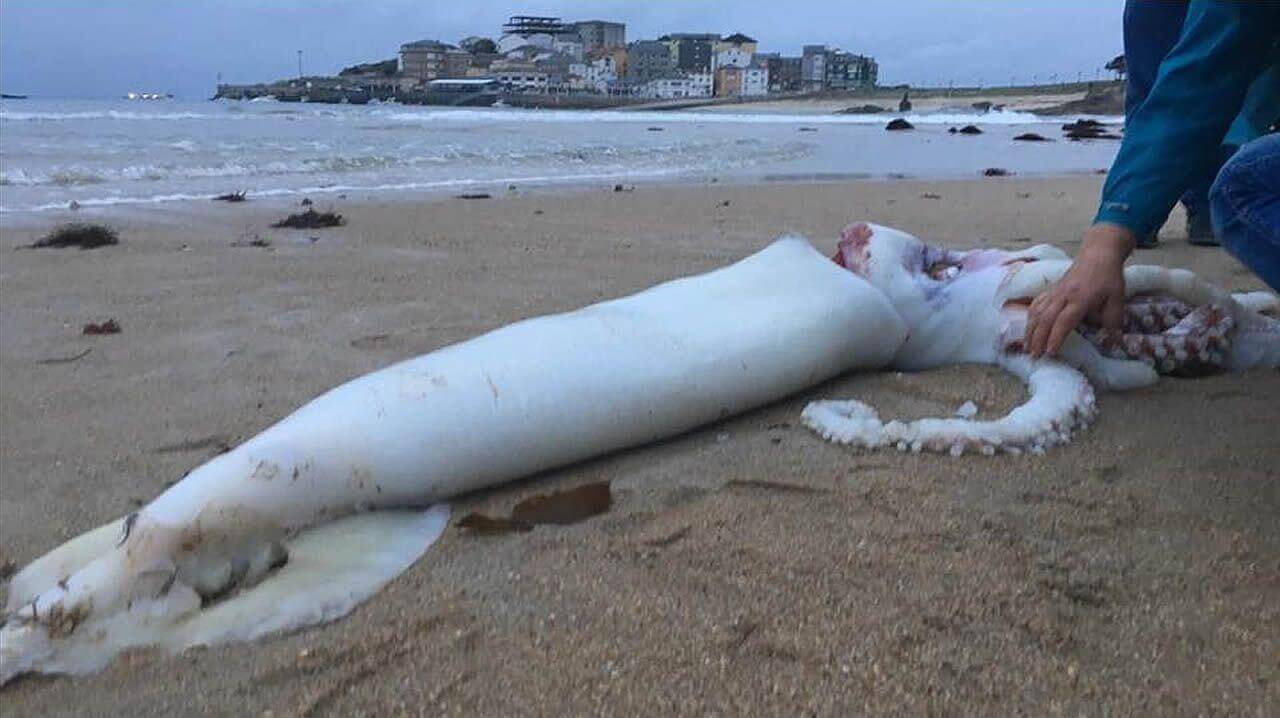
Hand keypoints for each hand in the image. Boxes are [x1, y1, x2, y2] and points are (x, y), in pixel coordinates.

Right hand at [1025, 223, 1135, 357]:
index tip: (1051, 352)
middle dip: (1038, 339)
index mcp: (1081, 298)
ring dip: (1030, 331)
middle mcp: (1064, 295)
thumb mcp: (1117, 298)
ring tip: (1027, 347)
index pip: (1065, 320)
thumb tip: (1113, 341)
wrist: (1098, 254)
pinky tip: (1028, 329)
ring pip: (1037, 312)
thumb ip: (1113, 320)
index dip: (1056, 337)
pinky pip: (1036, 304)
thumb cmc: (1108, 277)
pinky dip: (1030, 318)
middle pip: (1046, 319)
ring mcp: (1055, 292)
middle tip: (1034, 356)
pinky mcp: (1051, 290)